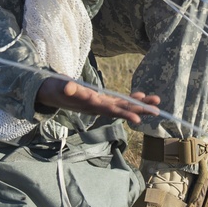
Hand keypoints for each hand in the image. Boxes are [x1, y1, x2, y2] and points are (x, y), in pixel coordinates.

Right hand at [36, 77, 160, 124]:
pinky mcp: (101, 100)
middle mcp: (98, 107)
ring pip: (123, 106)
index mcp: (91, 105)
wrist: (50, 93)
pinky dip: (130, 98)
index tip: (138, 120)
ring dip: (139, 105)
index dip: (124, 114)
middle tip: (157, 111)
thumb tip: (70, 87)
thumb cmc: (54, 88)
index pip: (110, 111)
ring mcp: (100, 104)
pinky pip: (118, 101)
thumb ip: (65, 87)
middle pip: (122, 110)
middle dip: (139, 110)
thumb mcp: (58, 86)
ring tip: (156, 102)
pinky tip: (141, 96)